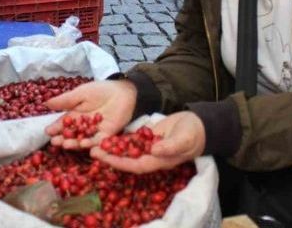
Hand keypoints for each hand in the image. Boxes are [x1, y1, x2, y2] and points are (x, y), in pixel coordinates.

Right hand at [45, 80, 136, 148]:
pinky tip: (85, 145)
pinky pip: (98, 141)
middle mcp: (84, 126)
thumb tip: (46, 103)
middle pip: (72, 134)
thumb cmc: (101, 90)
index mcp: (76, 115)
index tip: (48, 132)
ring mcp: (95, 131)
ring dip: (75, 143)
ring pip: (83, 140)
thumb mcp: (81, 93)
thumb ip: (66, 100)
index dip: (56, 128)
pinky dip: (92, 144)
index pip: (64, 123)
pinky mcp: (107, 135)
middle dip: (63, 138)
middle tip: (55, 142)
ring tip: (67, 144)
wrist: (124, 92)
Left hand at [90, 111, 205, 173]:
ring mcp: (148, 148)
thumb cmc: (193, 134)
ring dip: (111, 148)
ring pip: (126, 150)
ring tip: (94, 144)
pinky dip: (119, 140)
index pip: (136, 165)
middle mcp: (150, 157)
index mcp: (159, 160)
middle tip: (92, 151)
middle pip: (126, 159)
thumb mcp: (184, 139)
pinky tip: (106, 136)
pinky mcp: (147, 138)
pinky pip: (131, 141)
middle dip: (110, 156)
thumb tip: (154, 150)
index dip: (120, 163)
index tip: (106, 158)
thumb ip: (170, 146)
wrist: (198, 125)